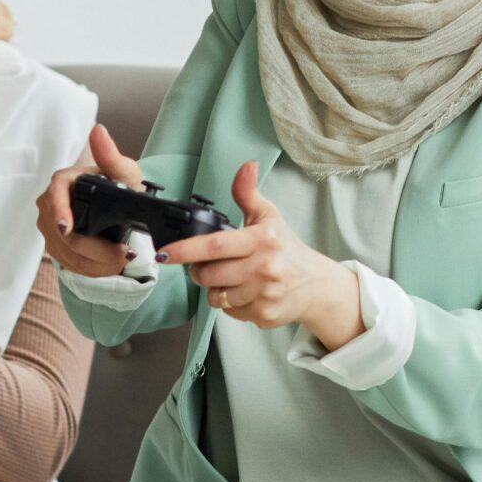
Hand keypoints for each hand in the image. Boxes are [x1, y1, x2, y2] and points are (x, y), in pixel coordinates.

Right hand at [36, 123, 143, 278]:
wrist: (121, 206)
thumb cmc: (122, 184)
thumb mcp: (124, 171)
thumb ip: (111, 155)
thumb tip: (98, 131)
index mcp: (63, 181)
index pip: (54, 194)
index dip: (58, 211)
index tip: (66, 228)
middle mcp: (50, 203)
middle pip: (62, 233)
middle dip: (93, 249)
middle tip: (123, 254)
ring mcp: (50, 226)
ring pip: (65, 252)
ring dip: (95, 263)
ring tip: (122, 260)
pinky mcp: (55, 245)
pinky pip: (67, 262)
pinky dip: (90, 268)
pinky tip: (109, 266)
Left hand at [161, 160, 362, 348]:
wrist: (316, 285)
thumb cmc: (288, 250)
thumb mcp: (270, 217)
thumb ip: (249, 193)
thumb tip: (246, 167)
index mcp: (263, 240)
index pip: (215, 245)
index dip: (184, 250)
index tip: (164, 253)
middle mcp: (264, 267)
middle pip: (209, 274)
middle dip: (199, 271)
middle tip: (206, 265)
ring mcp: (264, 294)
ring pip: (216, 296)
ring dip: (215, 288)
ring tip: (230, 278)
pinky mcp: (263, 315)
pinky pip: (229, 312)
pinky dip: (230, 304)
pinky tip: (243, 293)